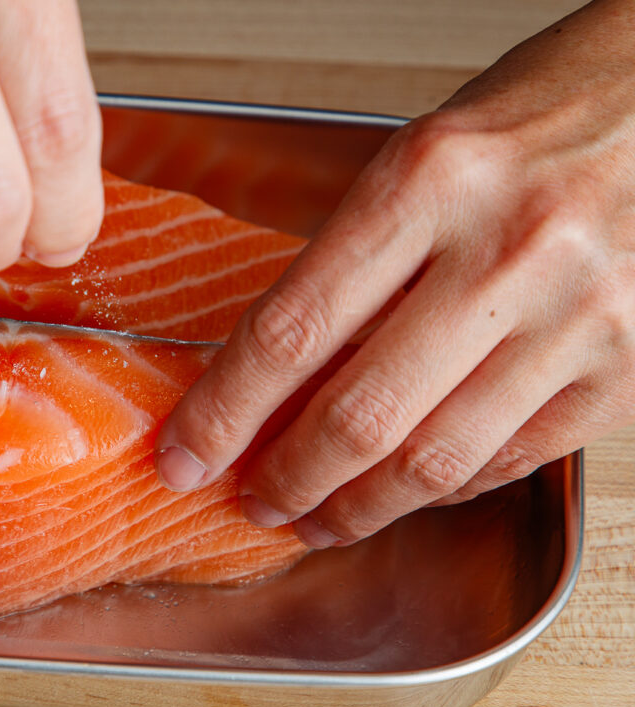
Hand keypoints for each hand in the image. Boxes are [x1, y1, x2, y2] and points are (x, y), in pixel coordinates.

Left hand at [155, 0, 634, 547]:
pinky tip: (404, 494)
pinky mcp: (627, 370)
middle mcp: (507, 252)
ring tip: (316, 520)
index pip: (291, 329)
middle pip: (360, 414)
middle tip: (252, 500)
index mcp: (428, 182)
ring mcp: (578, 318)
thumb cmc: (541, 117)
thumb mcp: (423, 158)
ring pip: (436, 461)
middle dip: (286, 478)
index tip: (184, 455)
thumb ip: (355, 262)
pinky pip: (510, 461)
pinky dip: (442, 492)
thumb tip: (277, 373)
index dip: (223, 412)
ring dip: (359, 507)